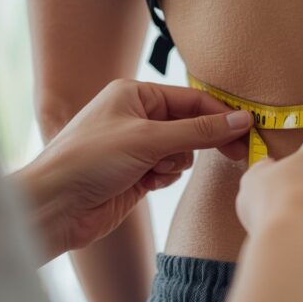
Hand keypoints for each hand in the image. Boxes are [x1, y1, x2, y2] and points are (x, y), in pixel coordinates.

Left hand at [17, 79, 251, 257]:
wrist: (54, 206)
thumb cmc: (89, 160)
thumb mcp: (148, 139)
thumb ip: (198, 130)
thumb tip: (241, 119)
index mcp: (134, 94)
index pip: (191, 99)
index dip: (221, 114)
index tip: (248, 130)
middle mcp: (135, 116)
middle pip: (189, 124)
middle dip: (204, 139)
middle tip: (236, 153)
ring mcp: (135, 146)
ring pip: (181, 150)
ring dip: (177, 161)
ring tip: (156, 170)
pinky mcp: (135, 174)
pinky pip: (168, 170)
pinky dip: (165, 177)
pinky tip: (148, 183)